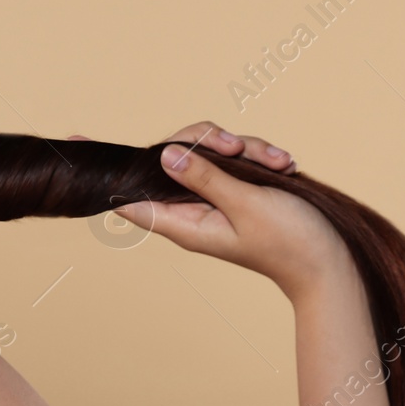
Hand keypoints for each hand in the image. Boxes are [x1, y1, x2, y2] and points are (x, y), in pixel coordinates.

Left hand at [81, 121, 350, 301]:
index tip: (73, 146)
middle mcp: (193, 208)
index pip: (129, 198)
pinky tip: (283, 164)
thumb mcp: (246, 206)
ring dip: (246, 148)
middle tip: (240, 150)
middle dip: (210, 142)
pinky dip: (260, 155)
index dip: (105, 172)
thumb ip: (206, 178)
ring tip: (276, 164)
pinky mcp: (236, 187)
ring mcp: (214, 196)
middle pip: (173, 155)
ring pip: (209, 149)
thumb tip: (164, 156)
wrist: (331, 263)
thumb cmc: (290, 243)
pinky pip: (236, 156)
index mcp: (184, 222)